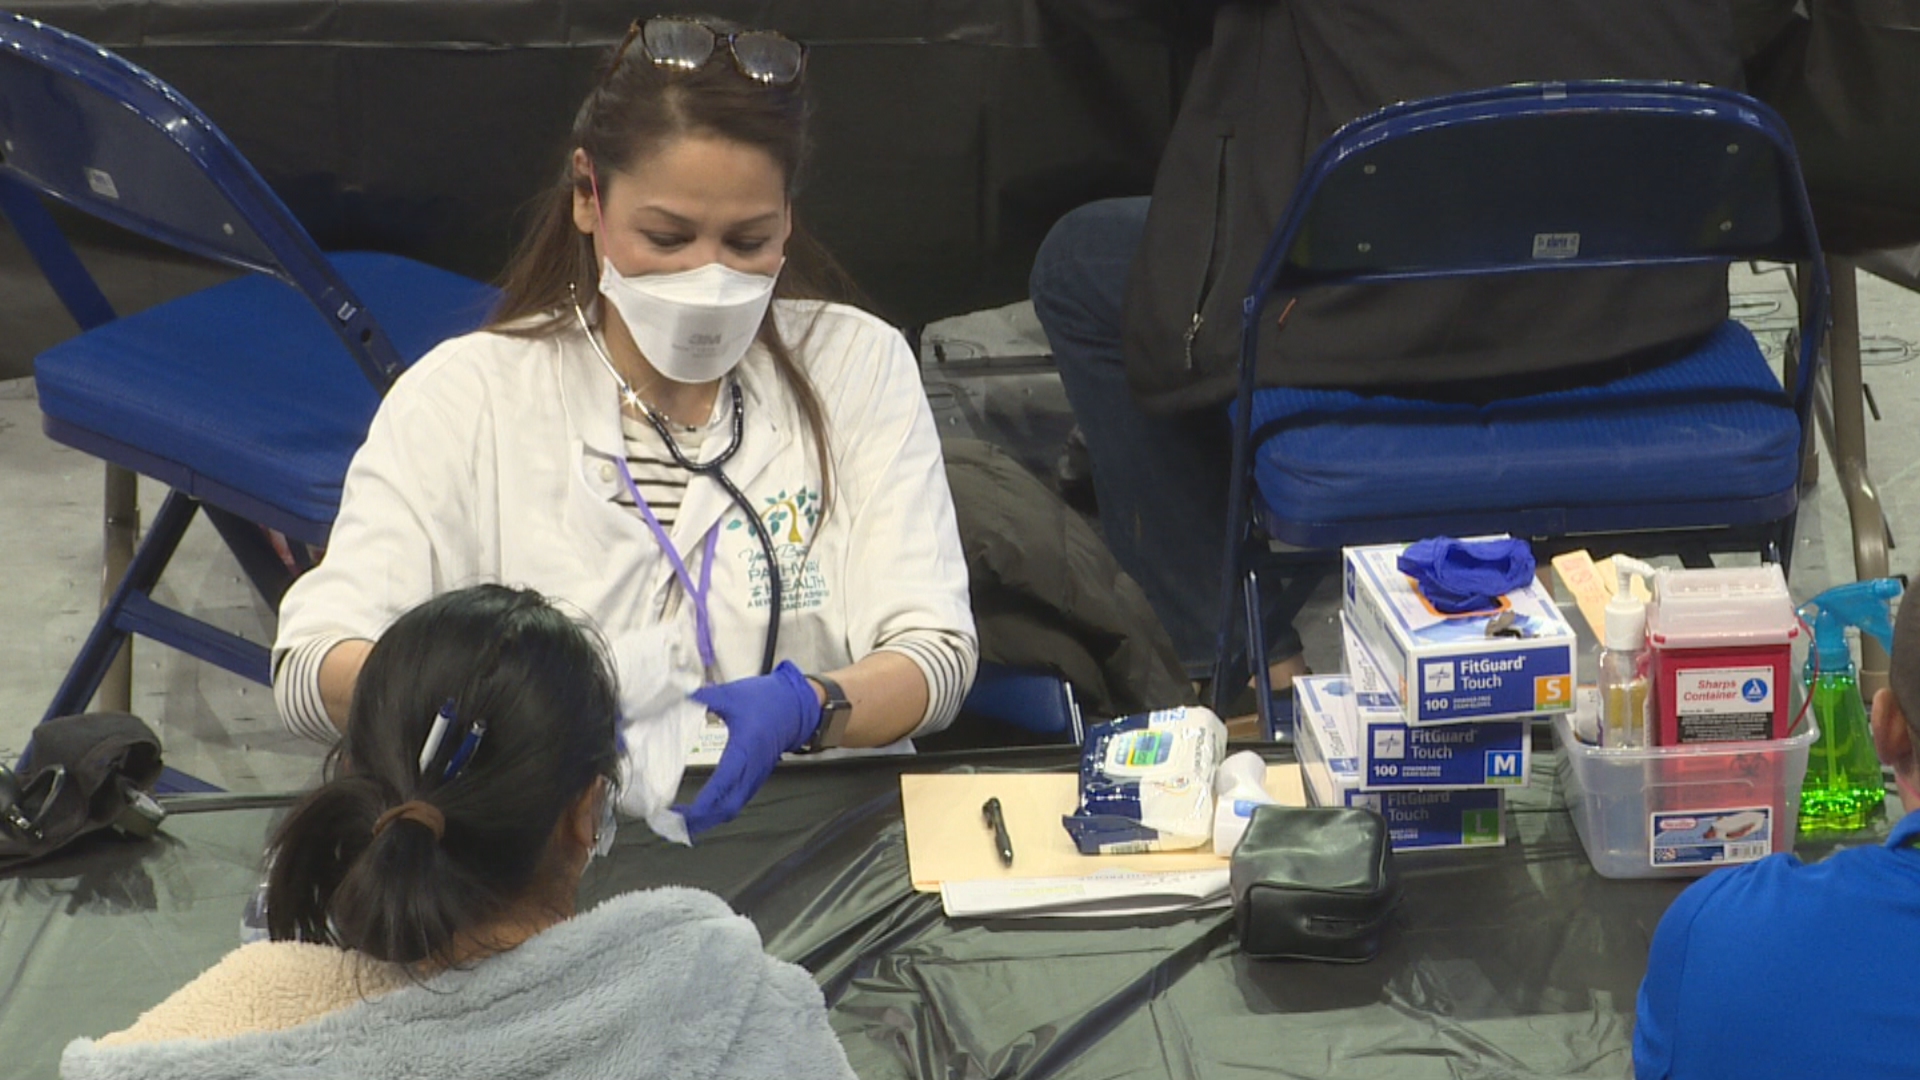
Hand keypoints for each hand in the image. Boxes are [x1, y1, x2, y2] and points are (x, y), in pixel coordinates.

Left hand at [676, 661, 822, 835]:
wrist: (797, 706)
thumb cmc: (769, 701)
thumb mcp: (733, 695)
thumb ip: (706, 697)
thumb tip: (683, 695)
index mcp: (745, 749)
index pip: (722, 785)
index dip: (703, 804)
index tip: (682, 813)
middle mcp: (751, 768)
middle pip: (727, 807)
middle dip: (701, 821)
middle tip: (675, 824)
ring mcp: (755, 775)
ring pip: (732, 807)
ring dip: (709, 818)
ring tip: (685, 820)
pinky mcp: (755, 776)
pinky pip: (737, 800)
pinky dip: (720, 809)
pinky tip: (705, 808)